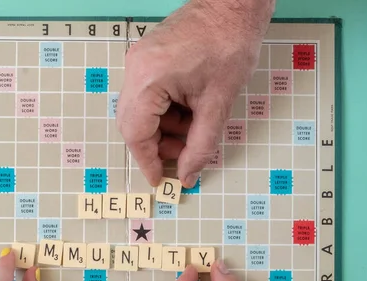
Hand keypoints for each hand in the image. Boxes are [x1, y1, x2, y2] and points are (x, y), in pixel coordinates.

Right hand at [117, 0, 274, 187]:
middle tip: (182, 155)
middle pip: (133, 123)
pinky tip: (188, 111)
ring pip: (140, 111)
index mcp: (149, 80)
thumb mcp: (219, 104)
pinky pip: (147, 95)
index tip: (160, 178)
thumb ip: (201, 145)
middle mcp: (136, 69)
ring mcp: (139, 60)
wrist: (234, 5)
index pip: (136, 133)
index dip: (147, 160)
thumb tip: (188, 174)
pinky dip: (165, 110)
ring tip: (193, 129)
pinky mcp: (147, 57)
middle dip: (156, 145)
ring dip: (163, 128)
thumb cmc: (230, 44)